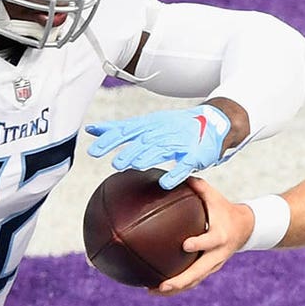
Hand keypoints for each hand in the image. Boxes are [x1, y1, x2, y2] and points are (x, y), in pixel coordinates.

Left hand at [85, 105, 230, 188]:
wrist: (212, 121)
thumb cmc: (173, 126)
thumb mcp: (147, 123)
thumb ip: (120, 128)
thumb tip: (92, 129)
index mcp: (150, 124)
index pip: (127, 130)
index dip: (110, 140)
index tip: (93, 151)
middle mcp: (163, 131)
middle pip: (144, 140)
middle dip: (129, 151)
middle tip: (115, 164)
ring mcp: (180, 141)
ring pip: (162, 150)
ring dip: (148, 158)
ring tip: (135, 167)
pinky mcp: (195, 154)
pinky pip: (184, 165)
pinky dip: (175, 174)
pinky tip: (165, 184)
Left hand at [151, 177, 252, 295]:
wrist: (246, 228)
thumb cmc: (224, 209)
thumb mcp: (214, 196)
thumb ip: (196, 186)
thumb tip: (174, 175)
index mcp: (220, 236)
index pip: (210, 241)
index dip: (199, 244)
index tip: (185, 245)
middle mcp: (217, 254)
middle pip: (199, 272)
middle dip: (181, 281)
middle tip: (162, 285)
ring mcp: (213, 265)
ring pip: (194, 281)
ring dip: (175, 289)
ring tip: (151, 291)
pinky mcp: (208, 270)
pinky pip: (192, 281)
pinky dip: (176, 287)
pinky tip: (155, 288)